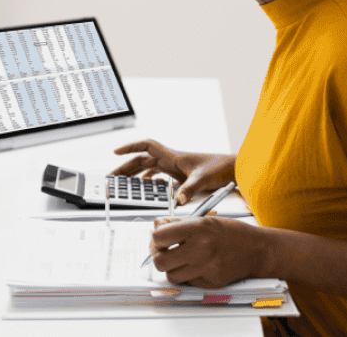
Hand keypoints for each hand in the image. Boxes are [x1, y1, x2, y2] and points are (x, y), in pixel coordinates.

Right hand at [111, 140, 233, 204]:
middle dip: (126, 166)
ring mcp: (176, 168)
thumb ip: (189, 190)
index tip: (116, 152)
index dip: (130, 148)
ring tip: (124, 182)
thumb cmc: (220, 168)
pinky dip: (150, 180)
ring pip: (149, 168)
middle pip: (142, 159)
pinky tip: (146, 186)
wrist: (233, 169)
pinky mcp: (181, 176)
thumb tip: (177, 200)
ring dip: (136, 174)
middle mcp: (172, 160)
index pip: (146, 146)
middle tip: (113, 176)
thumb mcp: (203, 179)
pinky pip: (159, 176)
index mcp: (173, 157)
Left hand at [150, 216, 267, 288]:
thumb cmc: (232, 233)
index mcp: (198, 229)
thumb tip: (157, 226)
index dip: (157, 238)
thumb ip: (178, 223)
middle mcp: (201, 249)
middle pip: (160, 261)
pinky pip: (187, 283)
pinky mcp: (210, 282)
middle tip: (165, 252)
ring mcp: (206, 268)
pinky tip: (196, 266)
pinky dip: (188, 276)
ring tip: (181, 260)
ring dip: (172, 269)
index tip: (161, 239)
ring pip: (171, 276)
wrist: (256, 249)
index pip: (159, 237)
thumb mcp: (205, 219)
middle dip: (159, 257)